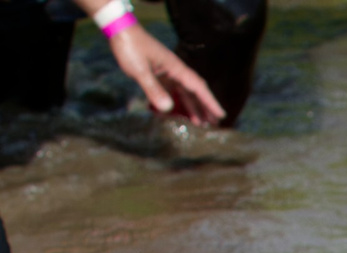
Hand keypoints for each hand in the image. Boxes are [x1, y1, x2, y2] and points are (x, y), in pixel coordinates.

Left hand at [106, 21, 225, 123]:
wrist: (119, 30)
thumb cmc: (131, 47)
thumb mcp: (140, 69)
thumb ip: (153, 88)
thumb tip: (167, 109)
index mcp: (176, 69)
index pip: (198, 87)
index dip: (210, 102)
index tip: (221, 115)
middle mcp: (175, 71)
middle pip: (194, 92)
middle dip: (205, 108)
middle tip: (214, 124)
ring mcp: (166, 73)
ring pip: (183, 93)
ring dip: (191, 107)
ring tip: (199, 123)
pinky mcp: (157, 74)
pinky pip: (170, 91)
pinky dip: (175, 102)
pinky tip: (175, 112)